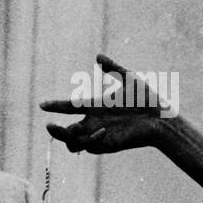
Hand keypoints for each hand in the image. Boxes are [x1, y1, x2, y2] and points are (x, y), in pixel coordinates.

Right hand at [40, 53, 166, 153]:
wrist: (160, 117)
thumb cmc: (146, 98)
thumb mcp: (128, 78)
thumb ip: (113, 68)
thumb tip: (98, 56)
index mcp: (96, 106)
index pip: (70, 107)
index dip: (56, 106)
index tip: (42, 104)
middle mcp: (94, 122)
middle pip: (66, 130)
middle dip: (56, 131)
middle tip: (50, 126)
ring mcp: (100, 135)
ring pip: (74, 143)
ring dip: (70, 137)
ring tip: (71, 129)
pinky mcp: (108, 145)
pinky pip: (91, 146)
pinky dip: (91, 138)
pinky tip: (102, 130)